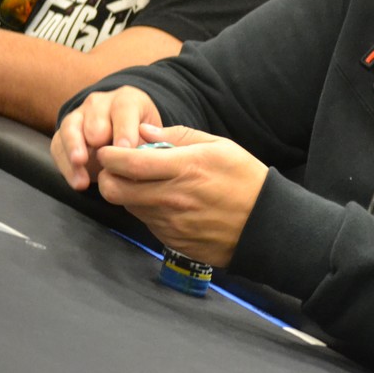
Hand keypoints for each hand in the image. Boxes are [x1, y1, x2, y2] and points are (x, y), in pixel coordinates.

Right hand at [51, 86, 162, 190]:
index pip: (124, 109)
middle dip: (97, 136)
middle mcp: (99, 103)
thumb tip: (146, 153)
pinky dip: (66, 166)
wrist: (122, 136)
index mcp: (126, 99)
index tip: (125, 149)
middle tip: (102, 155)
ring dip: (75, 148)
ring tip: (81, 165)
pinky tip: (78, 182)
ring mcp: (78, 116)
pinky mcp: (63, 133)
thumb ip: (153, 140)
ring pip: (71, 128)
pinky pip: (58, 147)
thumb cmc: (142, 135)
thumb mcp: (154, 134)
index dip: (124, 129)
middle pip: (95, 118)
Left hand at [93, 123, 268, 267]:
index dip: (110, 155)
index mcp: (185, 168)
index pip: (128, 162)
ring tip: (148, 183)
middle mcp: (172, 197)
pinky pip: (147, 222)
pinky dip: (148, 209)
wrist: (265, 225)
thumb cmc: (245, 179)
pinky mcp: (172, 240)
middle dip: (108, 177)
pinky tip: (168, 202)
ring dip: (128, 193)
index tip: (110, 150)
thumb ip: (179, 137)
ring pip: (127, 206)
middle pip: (114, 190)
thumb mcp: (220, 146)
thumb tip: (144, 132)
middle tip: (118, 169)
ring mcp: (170, 222)